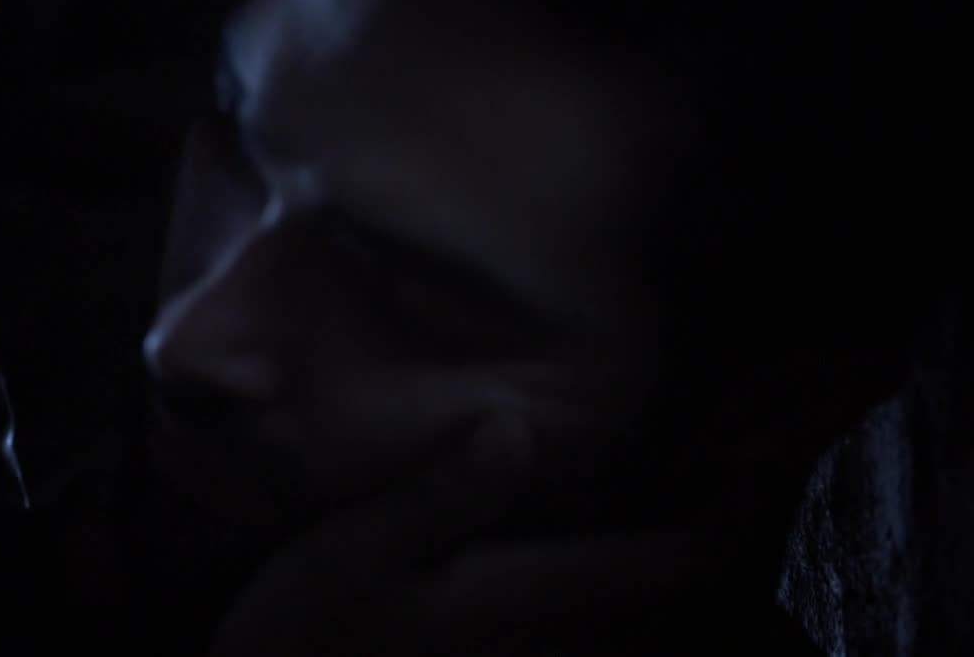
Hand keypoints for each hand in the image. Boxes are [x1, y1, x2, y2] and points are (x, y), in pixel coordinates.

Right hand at [206, 415, 730, 656]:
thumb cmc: (303, 639)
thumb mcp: (351, 557)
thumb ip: (439, 498)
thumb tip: (513, 427)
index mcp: (536, 604)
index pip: (689, 567)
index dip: (745, 505)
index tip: (759, 437)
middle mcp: (570, 647)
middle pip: (704, 602)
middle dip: (740, 525)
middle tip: (747, 446)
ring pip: (674, 627)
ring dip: (703, 560)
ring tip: (707, 484)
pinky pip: (627, 640)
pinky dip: (661, 596)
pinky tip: (638, 547)